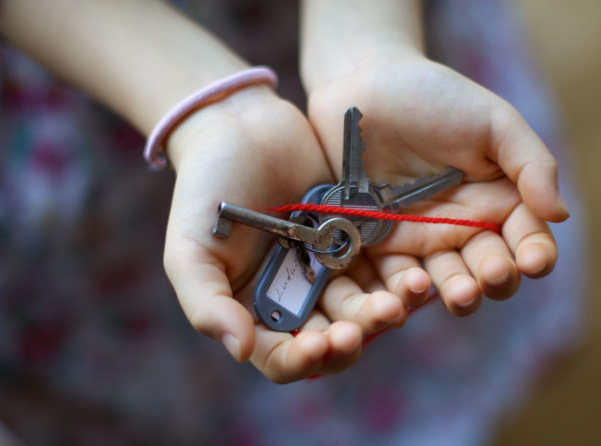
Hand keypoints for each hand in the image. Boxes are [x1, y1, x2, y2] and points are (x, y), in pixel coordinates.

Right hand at [162, 87, 415, 382]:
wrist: (240, 127)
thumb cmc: (205, 190)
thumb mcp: (190, 249)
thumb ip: (207, 304)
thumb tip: (239, 351)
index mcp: (253, 310)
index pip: (280, 356)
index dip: (300, 361)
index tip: (318, 345)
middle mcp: (294, 297)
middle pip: (329, 339)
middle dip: (350, 338)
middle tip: (367, 324)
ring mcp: (328, 269)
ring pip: (361, 308)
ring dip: (380, 313)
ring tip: (397, 303)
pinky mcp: (356, 239)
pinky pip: (381, 269)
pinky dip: (395, 278)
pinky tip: (411, 277)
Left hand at [306, 54, 568, 314]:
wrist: (361, 90)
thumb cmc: (433, 98)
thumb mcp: (493, 121)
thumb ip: (530, 163)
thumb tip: (561, 215)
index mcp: (501, 200)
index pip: (528, 239)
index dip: (535, 255)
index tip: (533, 261)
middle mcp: (466, 228)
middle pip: (491, 271)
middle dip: (496, 280)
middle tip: (491, 275)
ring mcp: (423, 240)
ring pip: (448, 281)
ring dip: (458, 293)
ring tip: (461, 294)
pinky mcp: (382, 246)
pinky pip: (397, 277)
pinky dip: (406, 289)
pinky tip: (413, 285)